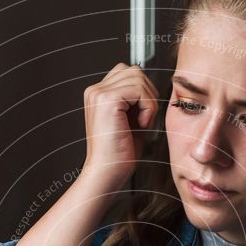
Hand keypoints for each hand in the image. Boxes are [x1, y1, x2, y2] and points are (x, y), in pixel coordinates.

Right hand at [82, 62, 159, 185]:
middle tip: (144, 119)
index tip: (142, 115)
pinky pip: (140, 89)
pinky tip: (141, 124)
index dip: (143, 91)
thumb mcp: (130, 119)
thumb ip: (135, 99)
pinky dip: (148, 107)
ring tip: (142, 123)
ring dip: (149, 101)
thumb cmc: (118, 154)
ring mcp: (99, 93)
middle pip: (135, 72)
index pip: (128, 73)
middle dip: (148, 94)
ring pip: (139, 77)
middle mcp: (95, 91)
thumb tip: (150, 86)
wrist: (107, 173)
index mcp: (98, 94)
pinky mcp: (107, 100)